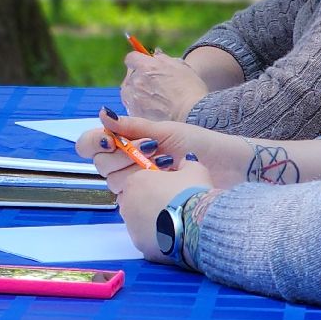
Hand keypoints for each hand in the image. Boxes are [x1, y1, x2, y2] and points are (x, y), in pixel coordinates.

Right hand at [75, 107, 248, 193]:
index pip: (91, 145)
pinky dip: (149, 187)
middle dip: (124, 155)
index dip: (94, 142)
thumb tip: (104, 114)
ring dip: (139, 170)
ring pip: (115, 183)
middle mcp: (127, 166)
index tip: (111, 140)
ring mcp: (137, 187)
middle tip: (152, 149)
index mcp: (127, 144)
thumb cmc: (199, 145)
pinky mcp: (148, 205)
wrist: (229, 169)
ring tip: (167, 163)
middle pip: (101, 165)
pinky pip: (131, 202)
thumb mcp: (165, 131)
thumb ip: (133, 126)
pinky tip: (168, 180)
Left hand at [107, 159, 214, 263]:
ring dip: (154, 222)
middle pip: (136, 202)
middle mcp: (127, 205)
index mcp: (134, 182)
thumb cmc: (192, 194)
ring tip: (176, 223)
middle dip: (151, 204)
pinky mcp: (141, 246)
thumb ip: (186, 164)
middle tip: (173, 206)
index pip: (139, 182)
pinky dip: (158, 239)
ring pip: (140, 223)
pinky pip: (148, 240)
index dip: (155, 185)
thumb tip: (186, 161)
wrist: (197, 225)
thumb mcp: (195, 170)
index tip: (169, 189)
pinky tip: (175, 237)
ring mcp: (132, 227)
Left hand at [119, 51, 209, 121]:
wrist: (191, 115)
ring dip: (136, 92)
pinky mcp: (133, 113)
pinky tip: (152, 110)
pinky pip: (130, 106)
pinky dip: (138, 107)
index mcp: (147, 66)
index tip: (143, 66)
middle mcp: (136, 80)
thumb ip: (164, 59)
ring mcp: (133, 97)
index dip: (137, 62)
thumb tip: (155, 54)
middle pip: (130, 75)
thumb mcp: (181, 67)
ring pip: (128, 91)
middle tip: (153, 85)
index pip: (131, 58)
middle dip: (138, 77)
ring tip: (153, 100)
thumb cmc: (190, 90)